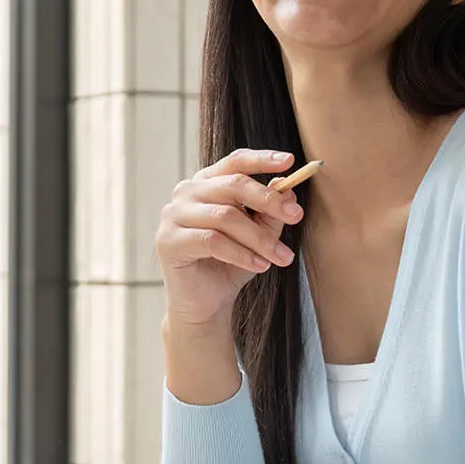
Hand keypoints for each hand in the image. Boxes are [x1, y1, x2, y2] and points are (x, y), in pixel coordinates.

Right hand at [155, 149, 305, 331]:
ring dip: (259, 238)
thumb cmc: (230, 264)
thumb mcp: (259, 235)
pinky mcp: (168, 240)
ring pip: (225, 216)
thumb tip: (288, 191)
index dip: (262, 159)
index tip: (289, 161)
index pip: (235, 162)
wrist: (206, 304)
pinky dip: (241, 254)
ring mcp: (173, 214)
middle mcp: (186, 192)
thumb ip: (270, 212)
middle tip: (296, 216)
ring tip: (282, 257)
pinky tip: (260, 266)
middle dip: (268, 200)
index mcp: (207, 183)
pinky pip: (212, 241)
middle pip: (233, 185)